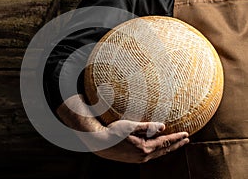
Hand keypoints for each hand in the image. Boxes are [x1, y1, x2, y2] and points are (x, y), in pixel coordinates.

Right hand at [57, 95, 188, 163]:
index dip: (176, 138)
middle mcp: (144, 156)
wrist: (100, 144)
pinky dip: (159, 151)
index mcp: (145, 148)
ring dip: (168, 148)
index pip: (165, 142)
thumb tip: (163, 126)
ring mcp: (139, 159)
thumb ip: (148, 127)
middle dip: (176, 144)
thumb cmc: (113, 132)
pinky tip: (158, 148)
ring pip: (158, 154)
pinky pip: (151, 155)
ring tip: (175, 144)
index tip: (186, 134)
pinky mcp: (134, 159)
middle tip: (186, 139)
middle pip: (164, 150)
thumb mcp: (131, 126)